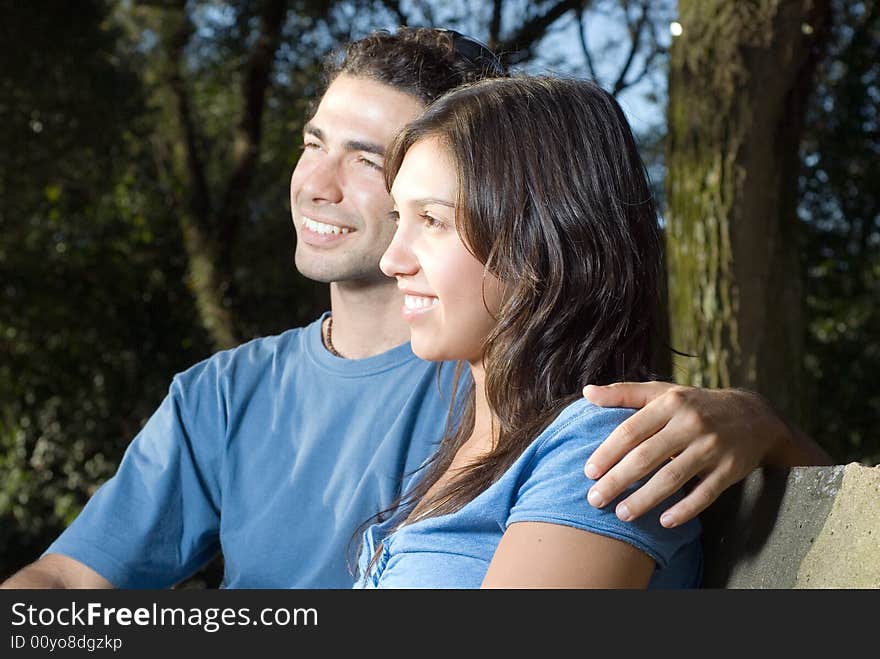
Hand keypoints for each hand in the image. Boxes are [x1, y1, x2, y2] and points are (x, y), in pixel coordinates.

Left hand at [581, 382, 829, 527]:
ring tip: (621, 514)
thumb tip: (587, 393)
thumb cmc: (695, 405)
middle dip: (618, 480)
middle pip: (647, 456)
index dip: (607, 452)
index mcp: (670, 403)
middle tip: (595, 500)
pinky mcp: (730, 469)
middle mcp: (691, 423)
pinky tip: (664, 522)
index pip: (631, 430)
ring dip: (644, 499)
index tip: (588, 472)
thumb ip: (624, 393)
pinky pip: (705, 494)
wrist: (753, 415)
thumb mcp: (663, 392)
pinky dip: (685, 510)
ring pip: (673, 478)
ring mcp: (712, 447)